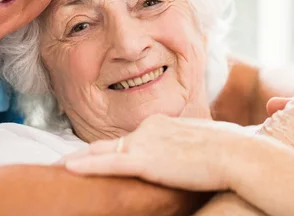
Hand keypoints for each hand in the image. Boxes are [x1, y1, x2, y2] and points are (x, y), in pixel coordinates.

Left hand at [63, 115, 243, 191]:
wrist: (235, 153)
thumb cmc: (229, 148)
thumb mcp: (205, 142)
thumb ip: (189, 145)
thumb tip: (192, 153)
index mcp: (161, 123)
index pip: (130, 137)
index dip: (113, 147)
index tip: (99, 153)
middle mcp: (148, 128)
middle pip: (112, 142)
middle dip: (87, 152)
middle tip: (65, 161)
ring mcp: (145, 143)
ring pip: (103, 152)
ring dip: (79, 161)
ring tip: (58, 167)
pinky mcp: (145, 161)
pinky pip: (109, 163)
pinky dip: (87, 166)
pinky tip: (67, 170)